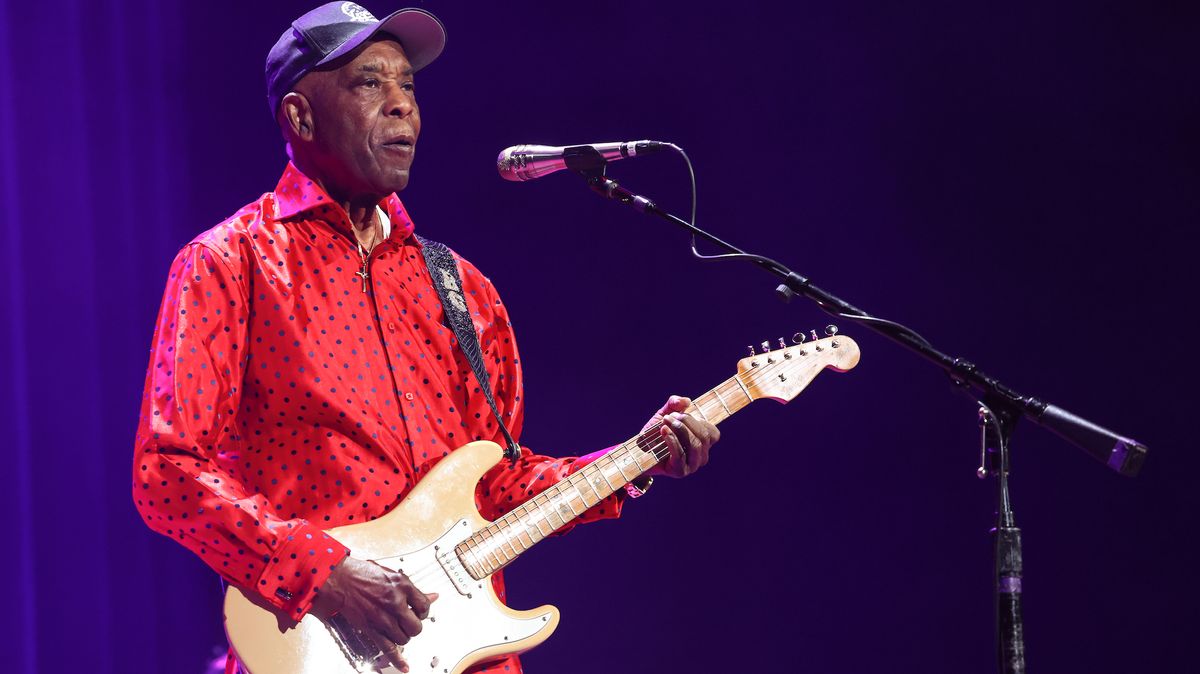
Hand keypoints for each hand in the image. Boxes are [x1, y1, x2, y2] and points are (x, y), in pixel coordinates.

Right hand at [311, 556, 437, 671]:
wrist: (340, 580)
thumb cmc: (362, 574)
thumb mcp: (392, 575)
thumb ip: (413, 589)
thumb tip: (433, 596)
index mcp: (403, 586)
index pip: (424, 605)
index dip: (423, 611)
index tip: (418, 611)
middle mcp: (396, 603)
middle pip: (416, 626)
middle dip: (413, 626)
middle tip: (407, 621)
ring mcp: (384, 618)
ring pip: (404, 639)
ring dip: (402, 636)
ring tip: (396, 629)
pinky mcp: (372, 629)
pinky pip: (389, 649)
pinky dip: (398, 660)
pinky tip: (404, 666)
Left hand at [643, 395, 718, 477]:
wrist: (639, 452)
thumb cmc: (654, 434)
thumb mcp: (664, 414)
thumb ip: (674, 404)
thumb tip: (686, 401)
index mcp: (702, 444)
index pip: (713, 433)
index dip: (698, 421)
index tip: (679, 414)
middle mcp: (701, 456)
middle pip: (704, 436)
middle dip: (687, 422)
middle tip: (669, 416)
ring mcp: (692, 465)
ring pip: (695, 445)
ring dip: (680, 430)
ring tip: (665, 422)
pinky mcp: (680, 471)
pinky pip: (680, 455)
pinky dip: (672, 440)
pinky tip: (664, 431)